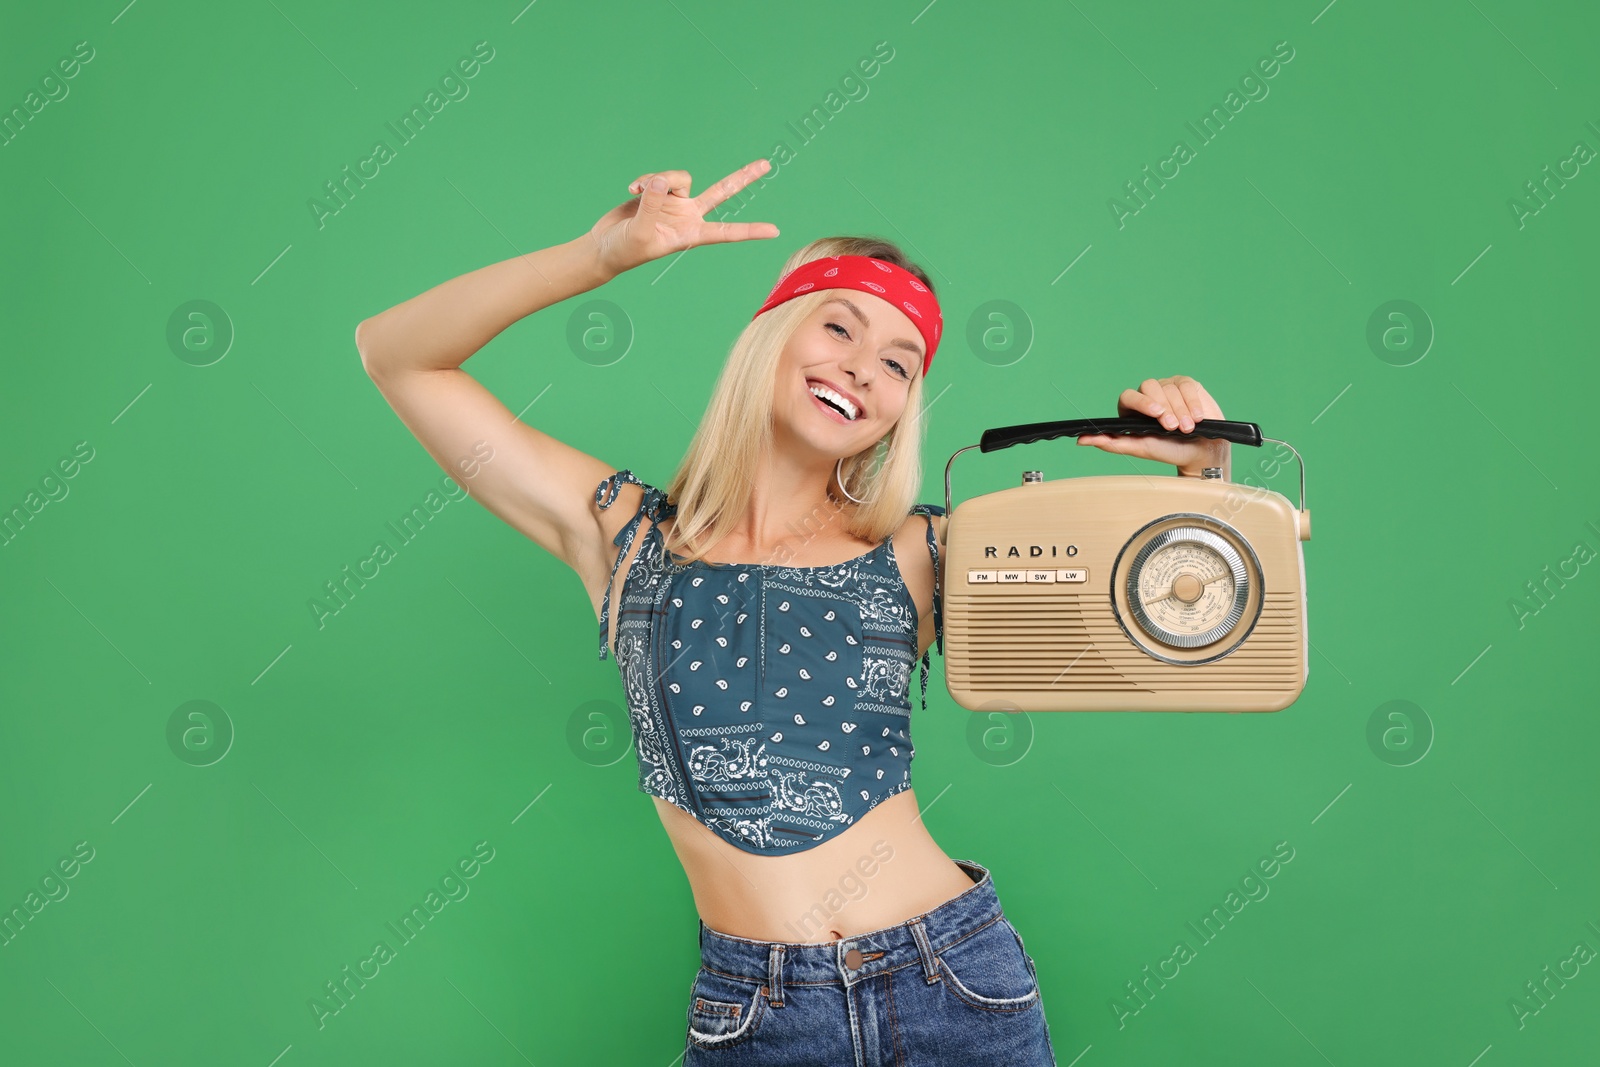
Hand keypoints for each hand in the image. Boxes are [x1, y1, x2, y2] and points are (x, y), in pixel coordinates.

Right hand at [586, 159, 779, 275]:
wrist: (605, 246)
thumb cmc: (624, 250)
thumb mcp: (639, 231)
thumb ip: (652, 204)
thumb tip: (662, 180)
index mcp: (691, 234)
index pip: (727, 232)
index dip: (750, 231)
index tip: (775, 231)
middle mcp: (689, 216)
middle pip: (723, 192)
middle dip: (743, 178)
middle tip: (767, 165)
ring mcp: (675, 202)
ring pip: (679, 176)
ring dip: (660, 178)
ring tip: (638, 191)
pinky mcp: (659, 192)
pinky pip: (658, 176)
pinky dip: (644, 180)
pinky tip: (631, 190)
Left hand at [1075, 375, 1230, 476]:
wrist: (1200, 452)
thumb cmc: (1168, 451)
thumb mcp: (1140, 448)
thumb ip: (1111, 443)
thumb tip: (1080, 440)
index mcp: (1132, 409)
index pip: (1128, 396)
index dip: (1142, 402)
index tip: (1157, 415)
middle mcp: (1148, 395)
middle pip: (1151, 388)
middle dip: (1165, 408)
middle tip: (1174, 428)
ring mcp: (1168, 387)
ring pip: (1171, 388)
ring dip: (1181, 410)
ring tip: (1188, 428)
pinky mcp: (1187, 385)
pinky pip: (1187, 386)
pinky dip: (1193, 402)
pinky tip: (1198, 417)